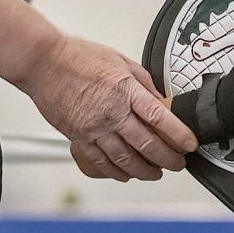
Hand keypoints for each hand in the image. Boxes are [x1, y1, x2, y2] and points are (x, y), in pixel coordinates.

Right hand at [25, 35, 196, 182]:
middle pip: (146, 144)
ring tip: (156, 173)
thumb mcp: (119, 60)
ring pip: (125, 159)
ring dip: (144, 170)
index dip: (178, 134)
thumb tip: (160, 98)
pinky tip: (126, 174)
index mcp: (125, 91)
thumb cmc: (77, 57)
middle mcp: (111, 112)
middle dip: (168, 159)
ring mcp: (94, 128)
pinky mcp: (78, 137)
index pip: (159, 117)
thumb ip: (142, 81)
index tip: (190, 144)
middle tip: (178, 164)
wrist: (43, 63)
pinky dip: (116, 172)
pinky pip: (100, 161)